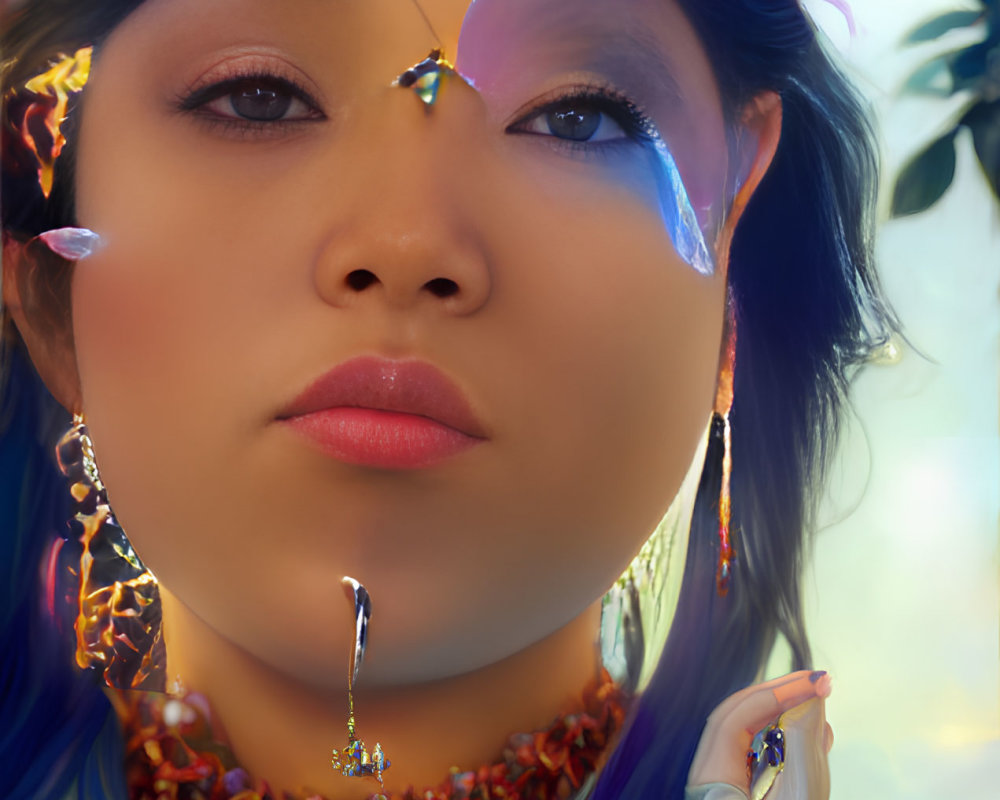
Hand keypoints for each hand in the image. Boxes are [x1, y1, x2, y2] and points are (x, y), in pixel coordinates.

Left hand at [687, 670, 833, 798]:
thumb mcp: (797, 794)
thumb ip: (801, 745)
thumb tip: (811, 702)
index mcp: (712, 775)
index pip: (737, 717)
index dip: (777, 694)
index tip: (814, 684)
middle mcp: (709, 773)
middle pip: (738, 715)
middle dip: (779, 693)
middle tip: (816, 681)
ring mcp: (723, 779)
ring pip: (748, 730)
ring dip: (783, 711)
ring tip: (816, 700)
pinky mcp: (740, 786)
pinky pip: (758, 749)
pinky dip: (783, 736)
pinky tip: (811, 732)